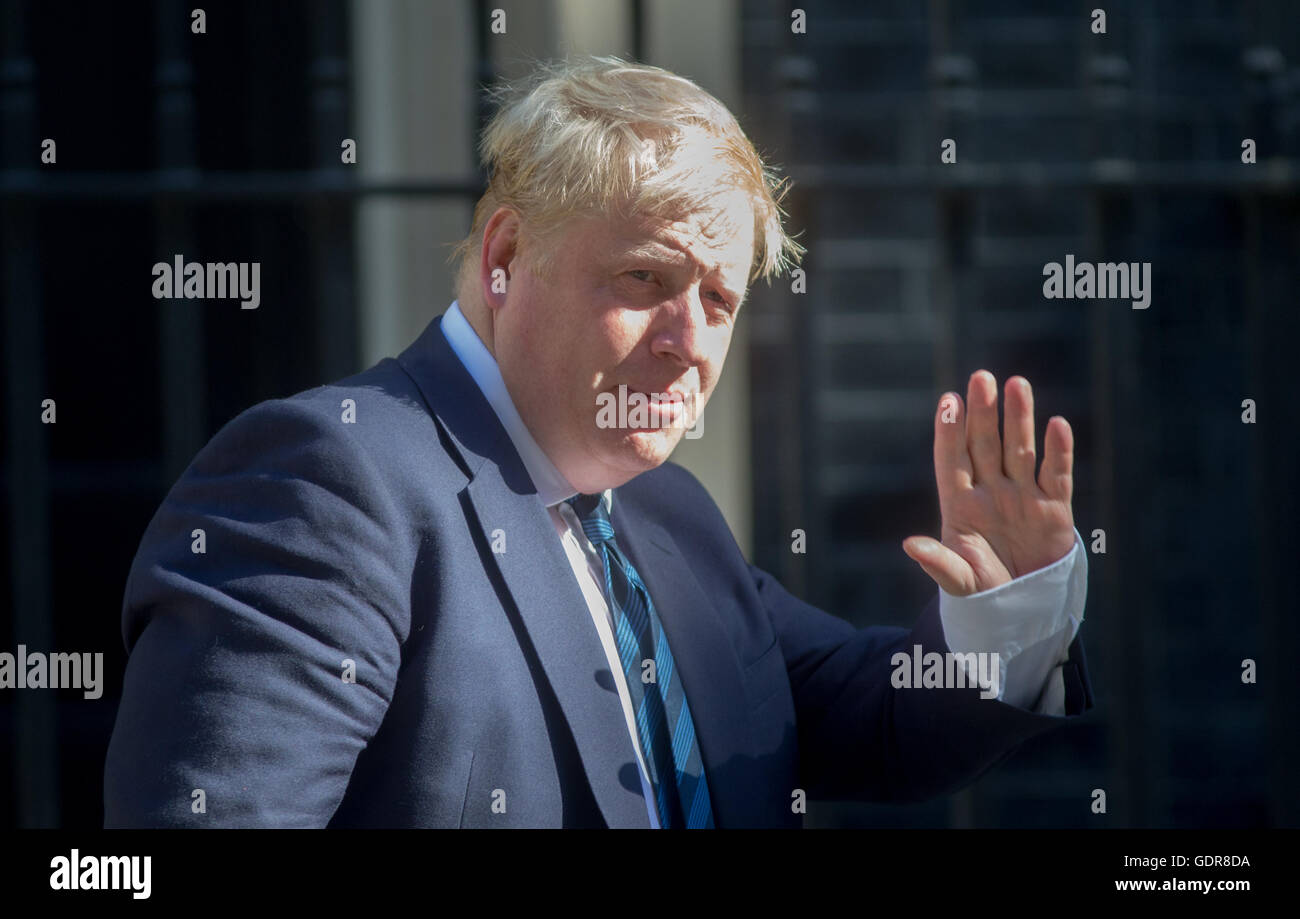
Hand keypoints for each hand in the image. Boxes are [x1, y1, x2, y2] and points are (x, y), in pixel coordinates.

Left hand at [902, 371, 1075, 595]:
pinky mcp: (1053, 509)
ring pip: (1020, 450)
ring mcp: (1022, 497)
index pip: (952, 461)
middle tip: (981, 377)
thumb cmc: (983, 591)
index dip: (950, 432)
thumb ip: (938, 562)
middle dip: (983, 413)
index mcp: (960, 506)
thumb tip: (910, 545)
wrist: (1023, 608)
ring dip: (1018, 418)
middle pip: (985, 445)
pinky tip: (1057, 425)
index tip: (948, 400)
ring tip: (1016, 384)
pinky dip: (1058, 451)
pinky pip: (1056, 474)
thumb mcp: (959, 580)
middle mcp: (990, 493)